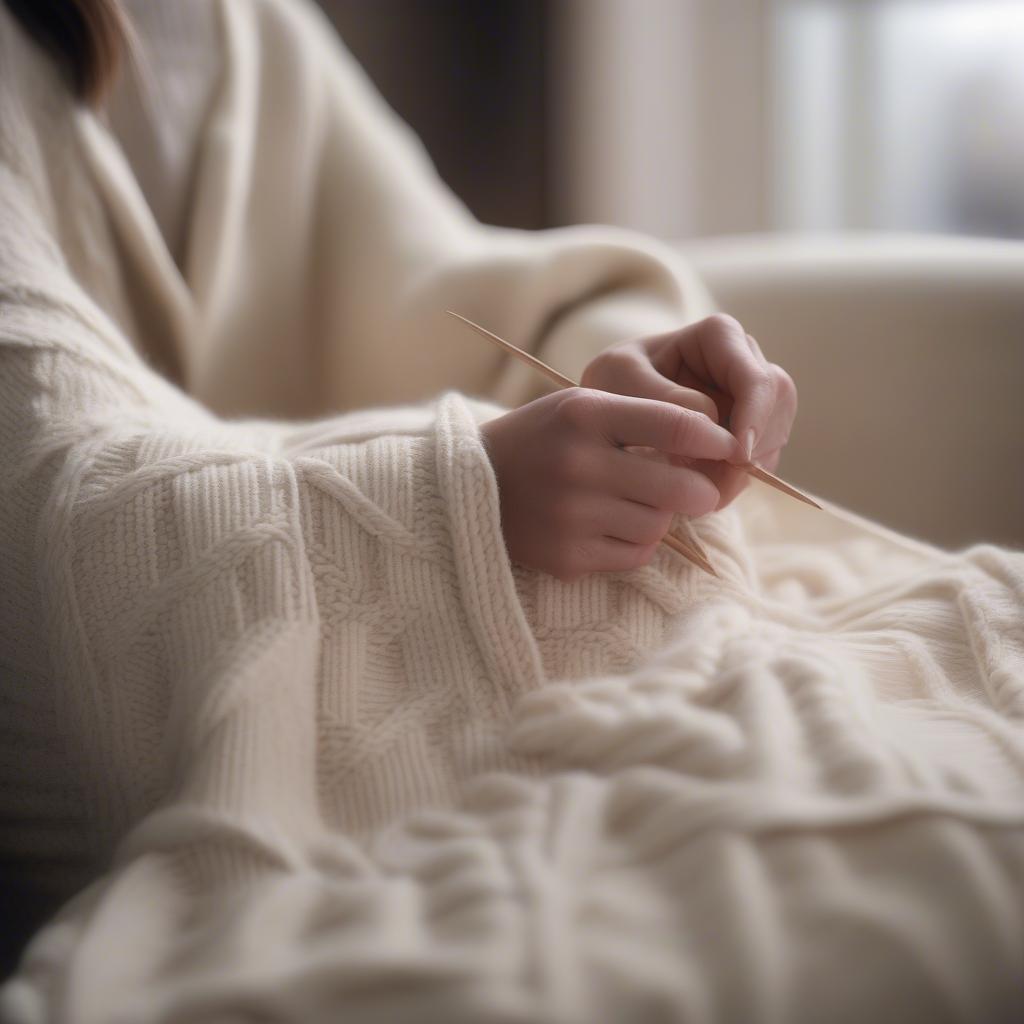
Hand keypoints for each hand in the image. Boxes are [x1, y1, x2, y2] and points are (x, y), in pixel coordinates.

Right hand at [480, 387, 742, 580]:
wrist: (471, 488)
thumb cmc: (543, 440)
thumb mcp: (583, 409)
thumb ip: (645, 418)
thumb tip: (720, 446)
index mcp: (584, 415)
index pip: (677, 424)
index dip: (717, 438)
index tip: (730, 448)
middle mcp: (578, 464)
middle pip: (681, 487)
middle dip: (699, 489)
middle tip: (697, 489)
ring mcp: (571, 516)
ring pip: (660, 526)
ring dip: (660, 517)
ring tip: (633, 504)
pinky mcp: (567, 557)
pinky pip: (636, 555)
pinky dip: (635, 544)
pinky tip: (609, 526)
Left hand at [580, 314, 797, 509]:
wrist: (606, 413)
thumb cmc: (611, 385)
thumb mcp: (622, 382)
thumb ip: (666, 400)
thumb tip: (715, 421)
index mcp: (719, 336)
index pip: (756, 375)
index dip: (755, 415)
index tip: (736, 454)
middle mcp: (744, 360)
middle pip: (777, 402)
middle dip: (755, 445)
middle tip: (721, 482)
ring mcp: (750, 396)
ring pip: (775, 433)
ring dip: (746, 468)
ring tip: (704, 491)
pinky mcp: (747, 431)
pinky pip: (761, 458)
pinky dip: (738, 479)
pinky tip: (706, 490)